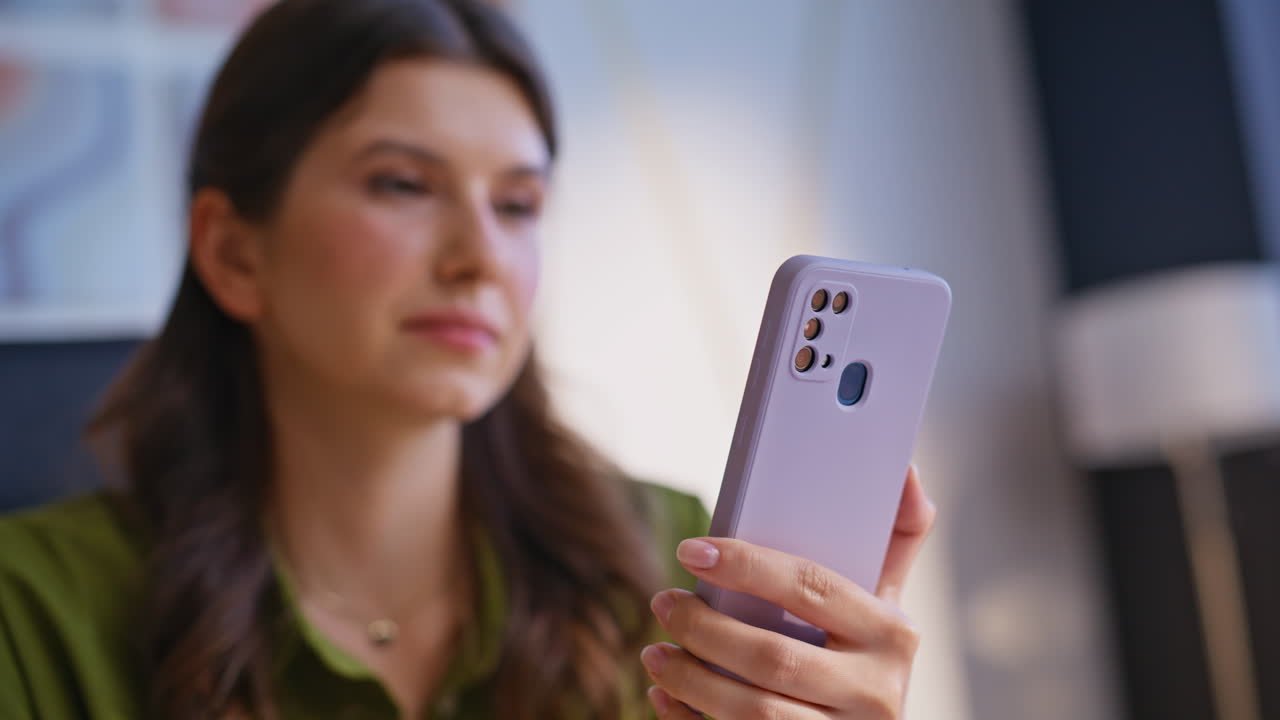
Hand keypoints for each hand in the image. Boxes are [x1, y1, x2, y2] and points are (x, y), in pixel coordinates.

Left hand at [643, 465, 935, 718]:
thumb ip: (896, 542)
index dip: (747, 566)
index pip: (811, 588)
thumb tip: (906, 469)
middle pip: (774, 658)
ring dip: (693, 680)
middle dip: (706, 629)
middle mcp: (875, 691)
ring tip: (655, 653)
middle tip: (663, 603)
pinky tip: (665, 699)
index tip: (691, 551)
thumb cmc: (869, 658)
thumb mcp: (890, 606)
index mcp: (892, 635)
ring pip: (754, 712)